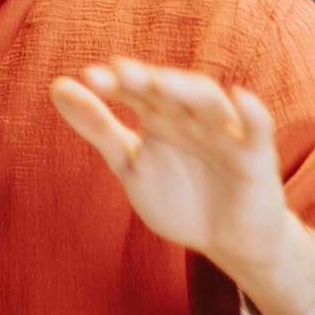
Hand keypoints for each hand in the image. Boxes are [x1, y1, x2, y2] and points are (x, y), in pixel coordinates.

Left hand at [51, 58, 294, 281]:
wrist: (226, 241)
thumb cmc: (178, 197)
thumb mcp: (130, 164)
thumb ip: (97, 126)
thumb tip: (57, 85)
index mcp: (159, 116)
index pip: (134, 91)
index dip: (114, 83)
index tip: (88, 78)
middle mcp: (190, 117)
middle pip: (169, 91)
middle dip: (146, 80)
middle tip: (118, 72)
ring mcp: (224, 134)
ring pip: (209, 103)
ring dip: (187, 90)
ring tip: (160, 82)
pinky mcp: (256, 158)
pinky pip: (257, 131)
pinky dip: (252, 114)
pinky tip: (240, 99)